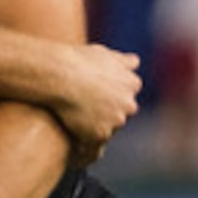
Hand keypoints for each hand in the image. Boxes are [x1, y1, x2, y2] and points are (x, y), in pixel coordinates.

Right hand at [46, 44, 141, 158]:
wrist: (62, 75)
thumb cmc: (79, 61)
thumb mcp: (104, 53)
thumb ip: (122, 61)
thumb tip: (135, 62)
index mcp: (132, 83)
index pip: (126, 95)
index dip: (110, 95)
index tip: (95, 94)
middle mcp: (129, 104)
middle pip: (120, 113)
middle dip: (107, 112)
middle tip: (85, 107)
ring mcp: (117, 121)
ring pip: (108, 129)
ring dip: (96, 126)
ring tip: (76, 121)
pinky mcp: (101, 135)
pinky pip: (94, 144)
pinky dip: (85, 141)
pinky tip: (73, 136)